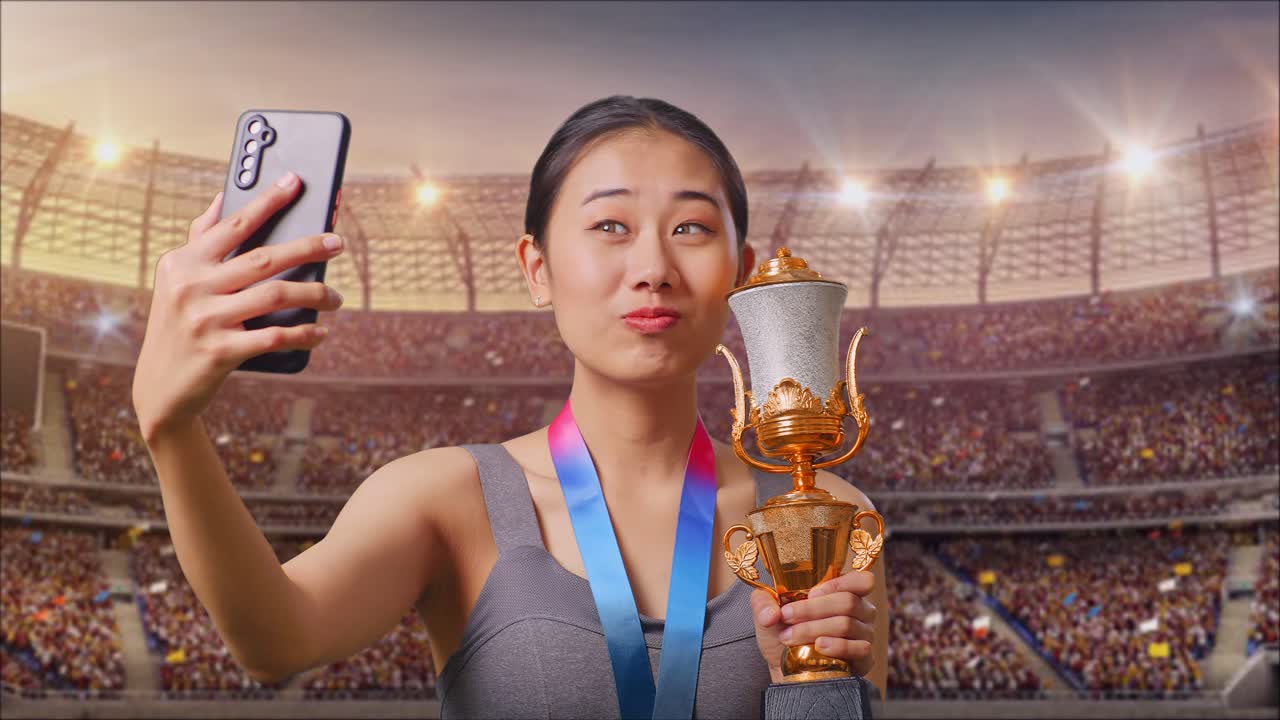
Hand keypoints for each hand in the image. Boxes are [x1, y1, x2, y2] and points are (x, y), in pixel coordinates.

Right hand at [132, 171, 345, 442]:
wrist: (160, 388)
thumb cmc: (179, 325)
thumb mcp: (178, 281)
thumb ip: (201, 240)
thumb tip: (224, 198)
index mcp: (182, 262)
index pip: (234, 225)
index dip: (268, 201)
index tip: (295, 181)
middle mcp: (190, 287)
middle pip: (263, 258)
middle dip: (308, 247)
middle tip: (338, 243)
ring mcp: (204, 319)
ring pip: (275, 295)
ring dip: (314, 294)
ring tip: (336, 297)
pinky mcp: (220, 352)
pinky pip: (275, 335)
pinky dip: (304, 333)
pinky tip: (321, 332)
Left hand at [751, 569, 876, 681]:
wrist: (783, 665)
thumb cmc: (782, 630)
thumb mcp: (767, 610)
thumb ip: (763, 603)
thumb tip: (770, 615)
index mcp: (844, 592)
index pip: (862, 580)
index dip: (839, 583)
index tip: (811, 593)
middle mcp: (861, 612)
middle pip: (848, 602)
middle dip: (812, 609)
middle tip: (787, 616)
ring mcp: (865, 635)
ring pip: (847, 625)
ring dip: (814, 629)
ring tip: (790, 636)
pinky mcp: (865, 659)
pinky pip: (859, 649)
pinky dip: (836, 646)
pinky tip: (818, 647)